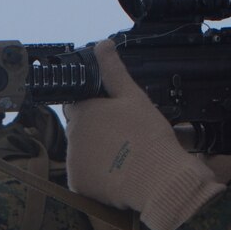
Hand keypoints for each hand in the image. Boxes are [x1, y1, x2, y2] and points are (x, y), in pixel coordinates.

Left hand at [62, 38, 223, 229]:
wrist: (158, 180)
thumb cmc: (148, 136)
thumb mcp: (133, 96)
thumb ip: (113, 70)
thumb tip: (102, 45)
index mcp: (82, 111)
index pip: (76, 103)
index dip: (94, 107)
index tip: (112, 115)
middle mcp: (72, 135)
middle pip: (79, 129)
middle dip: (96, 131)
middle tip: (124, 138)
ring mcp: (73, 161)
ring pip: (82, 152)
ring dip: (96, 153)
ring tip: (124, 156)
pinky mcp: (78, 184)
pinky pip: (84, 176)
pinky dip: (97, 175)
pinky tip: (118, 173)